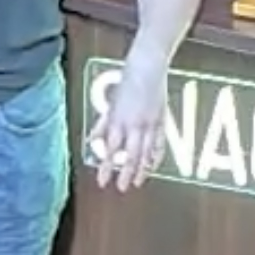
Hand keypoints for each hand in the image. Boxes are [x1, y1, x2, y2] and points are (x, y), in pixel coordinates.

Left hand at [90, 60, 167, 191]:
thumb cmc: (126, 82)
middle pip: (130, 156)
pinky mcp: (162, 121)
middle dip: (126, 174)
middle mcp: (134, 125)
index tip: (103, 182)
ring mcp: (150, 124)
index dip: (106, 168)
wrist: (148, 67)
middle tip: (122, 187)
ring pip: (146, 153)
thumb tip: (92, 140)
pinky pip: (160, 144)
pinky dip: (155, 156)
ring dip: (141, 169)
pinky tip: (152, 166)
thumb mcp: (111, 104)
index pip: (110, 150)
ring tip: (138, 182)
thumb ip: (102, 125)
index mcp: (118, 120)